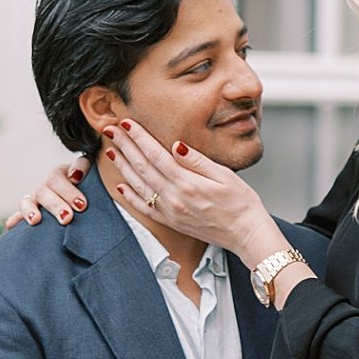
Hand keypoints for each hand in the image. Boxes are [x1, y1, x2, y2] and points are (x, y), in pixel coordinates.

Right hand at [5, 155, 89, 228]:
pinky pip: (18, 216)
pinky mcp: (29, 213)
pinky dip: (15, 220)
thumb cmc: (87, 183)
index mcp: (58, 174)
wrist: (81, 190)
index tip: (82, 205)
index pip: (57, 179)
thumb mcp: (88, 171)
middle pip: (43, 192)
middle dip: (55, 205)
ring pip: (26, 202)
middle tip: (67, 218)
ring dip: (29, 211)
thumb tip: (75, 175)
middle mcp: (44, 186)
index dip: (68, 192)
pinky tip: (10, 226)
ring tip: (35, 221)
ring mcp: (35, 200)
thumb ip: (82, 167)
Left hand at [103, 117, 277, 261]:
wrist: (247, 235)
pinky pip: (145, 208)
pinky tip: (121, 185)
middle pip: (143, 168)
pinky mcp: (172, 222)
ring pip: (139, 186)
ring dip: (123, 167)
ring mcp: (171, 212)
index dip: (140, 138)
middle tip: (110, 130)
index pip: (156, 156)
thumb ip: (198, 161)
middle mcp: (175, 199)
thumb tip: (176, 146)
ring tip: (111, 151)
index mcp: (188, 184)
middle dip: (125, 147)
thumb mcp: (226, 176)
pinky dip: (130, 196)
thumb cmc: (242, 204)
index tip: (127, 123)